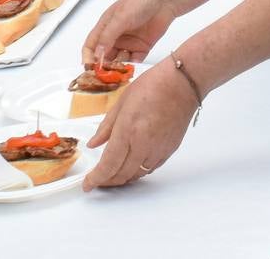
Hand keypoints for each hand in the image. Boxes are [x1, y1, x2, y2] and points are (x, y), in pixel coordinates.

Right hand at [81, 0, 176, 65]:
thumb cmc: (140, 0)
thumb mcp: (120, 18)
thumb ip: (108, 36)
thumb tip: (96, 54)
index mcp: (106, 26)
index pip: (91, 45)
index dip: (88, 57)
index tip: (90, 69)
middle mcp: (115, 36)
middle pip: (104, 56)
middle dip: (104, 67)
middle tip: (105, 76)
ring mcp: (129, 42)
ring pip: (119, 61)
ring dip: (118, 67)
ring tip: (120, 71)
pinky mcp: (142, 47)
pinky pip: (134, 61)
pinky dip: (132, 66)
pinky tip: (133, 66)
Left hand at [82, 60, 195, 189]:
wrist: (182, 84)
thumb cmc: (152, 86)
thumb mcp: (121, 103)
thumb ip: (106, 127)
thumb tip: (94, 143)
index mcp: (128, 131)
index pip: (108, 165)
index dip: (96, 179)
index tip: (87, 185)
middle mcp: (143, 145)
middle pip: (121, 175)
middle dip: (106, 181)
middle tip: (96, 180)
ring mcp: (158, 150)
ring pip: (136, 175)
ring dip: (122, 178)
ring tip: (110, 175)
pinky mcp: (168, 151)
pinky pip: (150, 169)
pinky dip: (137, 172)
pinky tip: (130, 166)